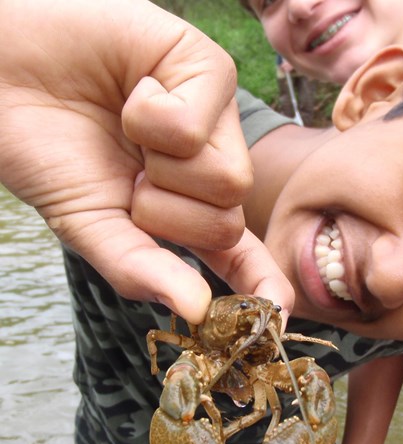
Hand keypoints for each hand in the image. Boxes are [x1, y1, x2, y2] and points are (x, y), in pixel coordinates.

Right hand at [0, 0, 293, 324]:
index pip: (239, 257)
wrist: (6, 69)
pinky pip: (195, 127)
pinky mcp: (213, 71)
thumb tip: (195, 310)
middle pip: (230, 225)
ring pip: (228, 182)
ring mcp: (220, 122)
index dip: (259, 285)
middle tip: (129, 176)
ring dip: (159, 167)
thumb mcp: (92, 227)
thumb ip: (140, 269)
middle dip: (166, 214)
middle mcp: (214, 167)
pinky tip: (133, 92)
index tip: (276, 315)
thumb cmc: (50, 149)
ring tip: (127, 130)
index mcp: (189, 209)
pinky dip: (146, 116)